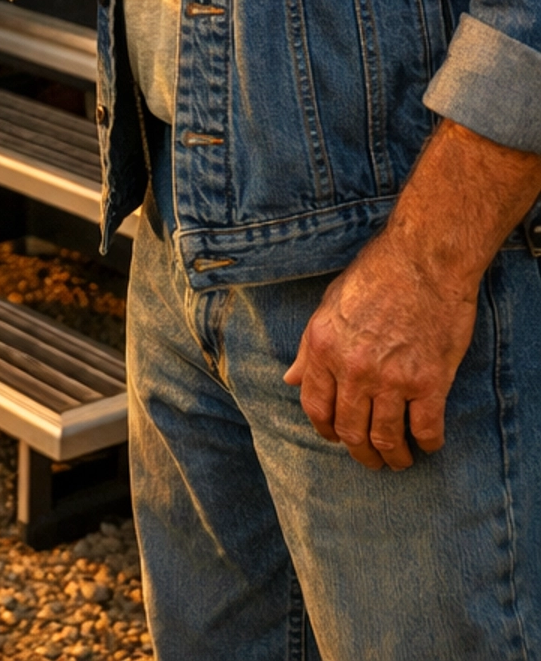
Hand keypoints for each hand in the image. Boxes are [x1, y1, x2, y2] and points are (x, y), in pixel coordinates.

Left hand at [284, 231, 477, 469]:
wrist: (424, 258)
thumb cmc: (376, 274)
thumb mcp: (330, 303)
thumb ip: (309, 346)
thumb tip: (289, 379)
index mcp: (324, 348)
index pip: (315, 407)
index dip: (325, 431)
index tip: (336, 438)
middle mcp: (354, 369)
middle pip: (350, 431)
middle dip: (360, 453)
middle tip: (372, 459)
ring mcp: (392, 378)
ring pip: (386, 439)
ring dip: (394, 457)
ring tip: (400, 460)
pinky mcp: (429, 382)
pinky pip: (426, 430)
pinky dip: (427, 444)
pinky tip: (428, 443)